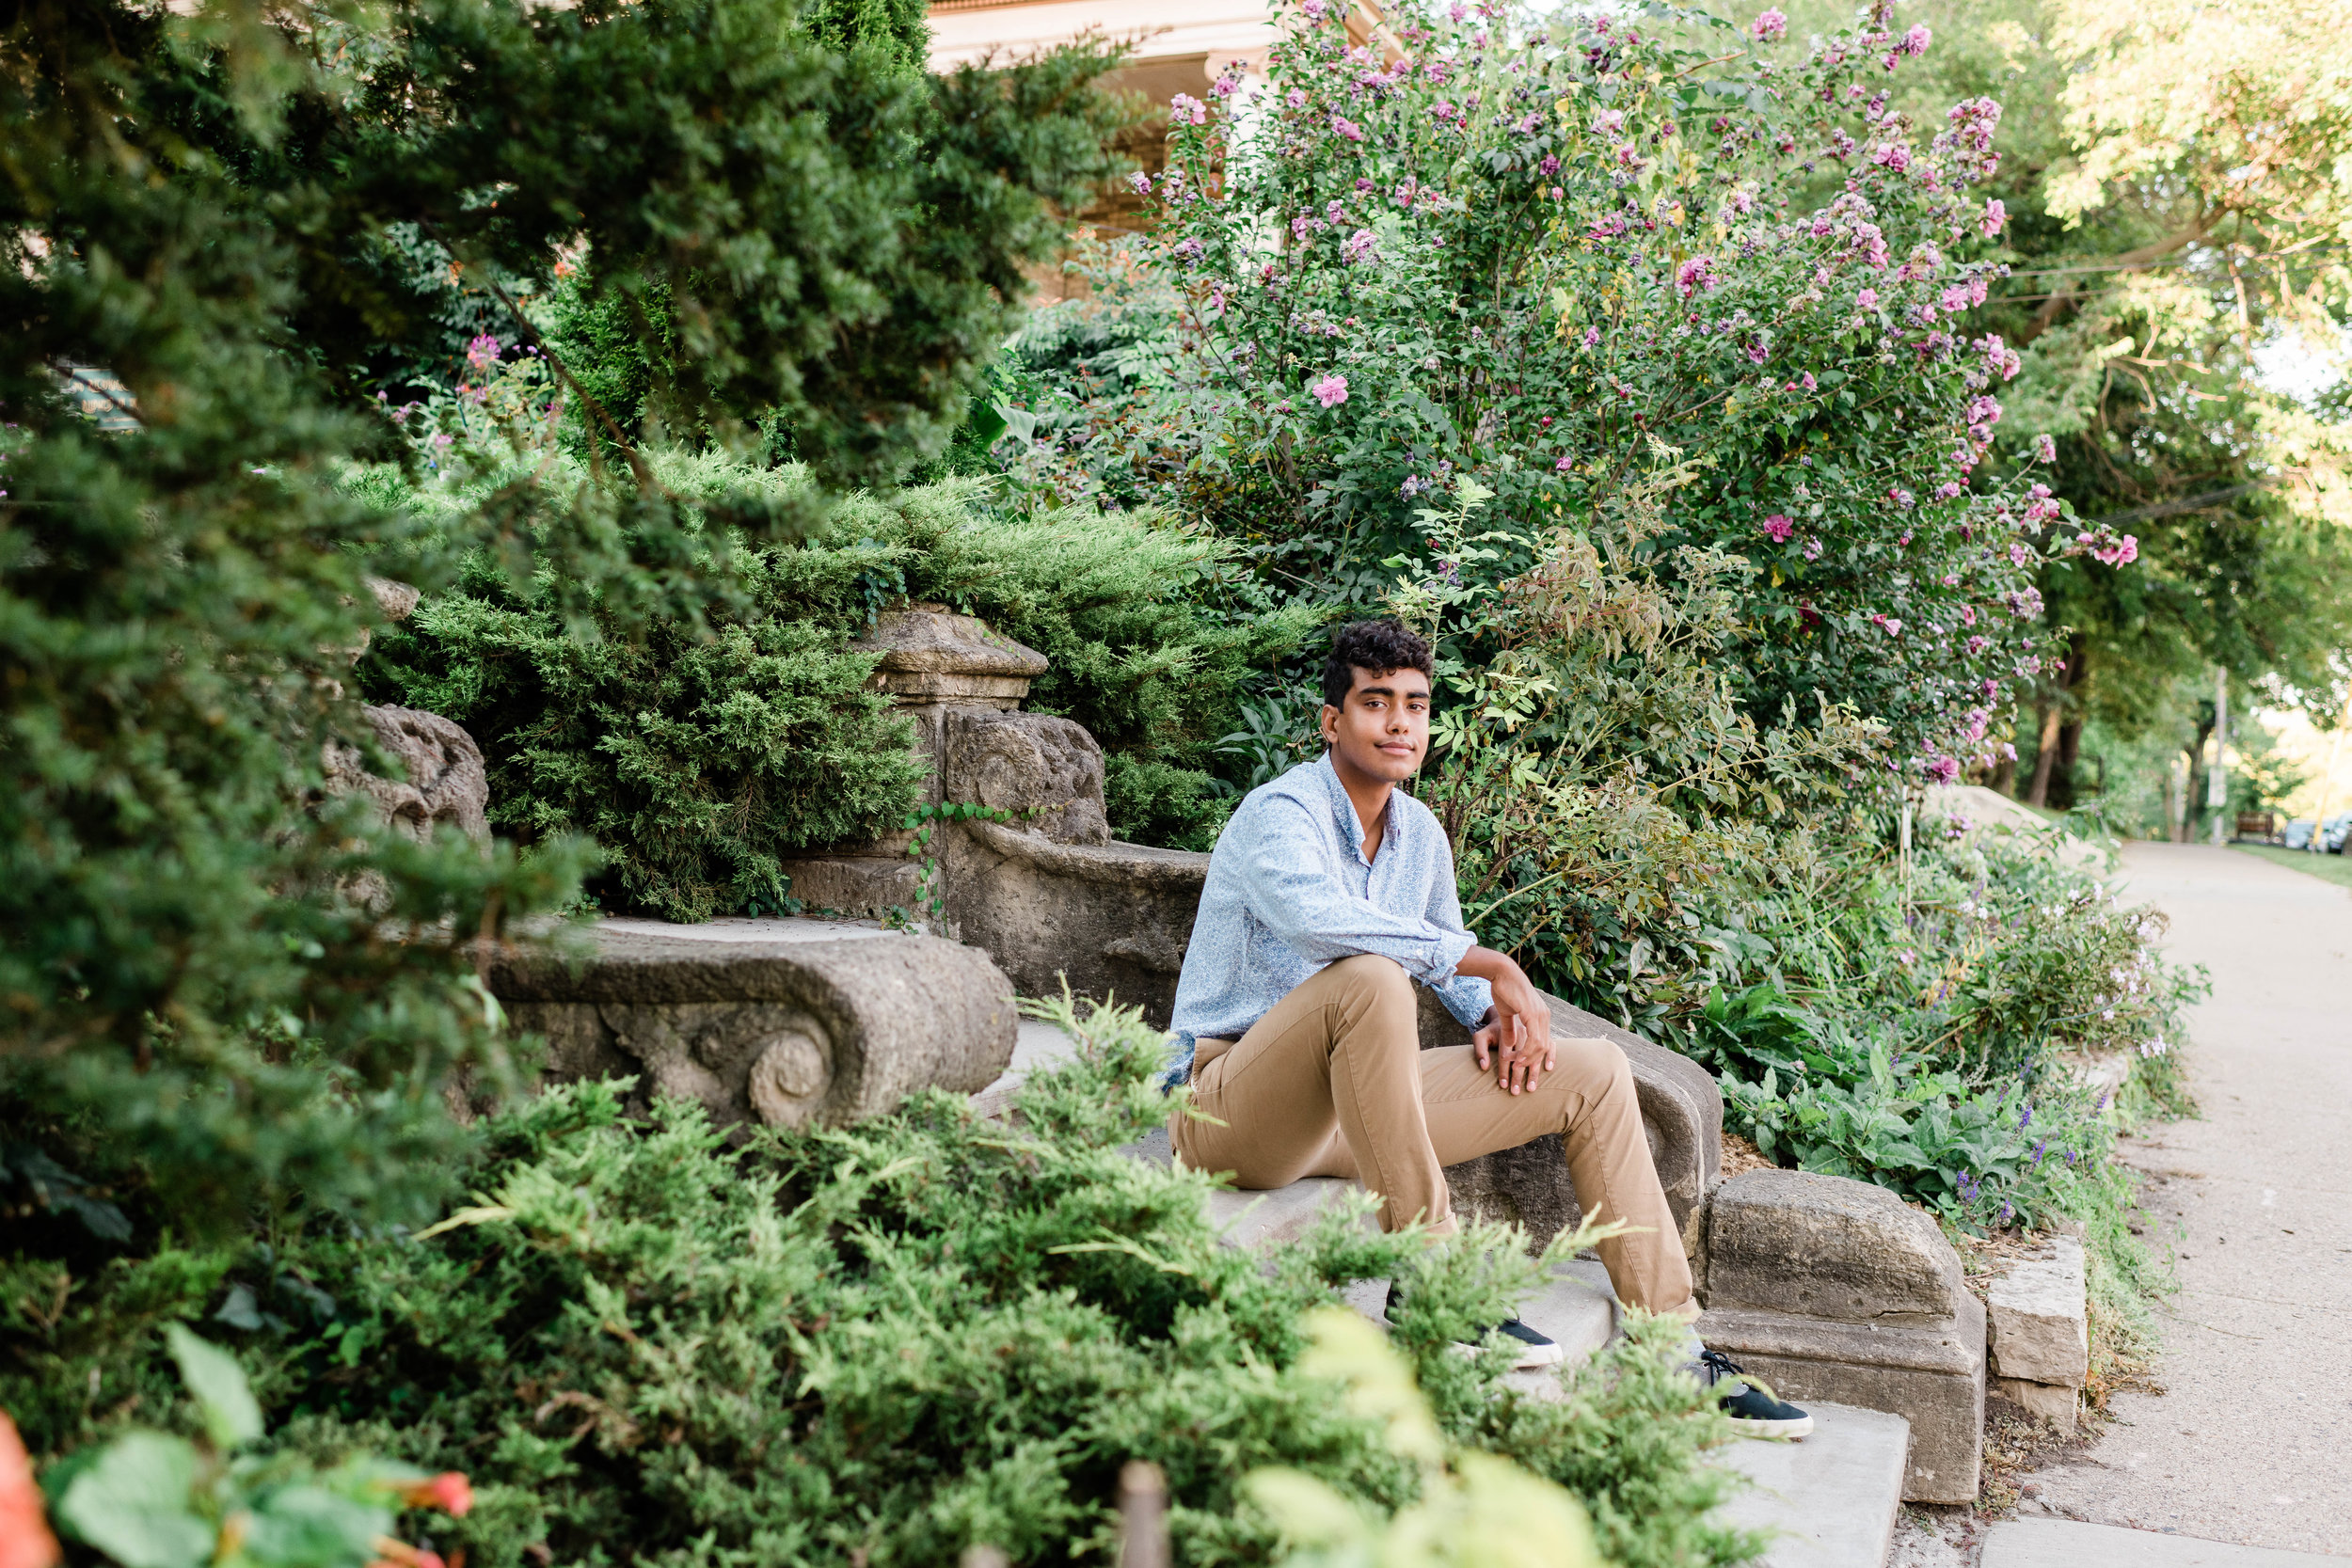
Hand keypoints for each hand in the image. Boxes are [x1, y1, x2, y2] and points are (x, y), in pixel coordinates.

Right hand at [1463, 951, 1553, 1095]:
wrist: (1501, 971)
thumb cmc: (1504, 989)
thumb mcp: (1507, 1013)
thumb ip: (1510, 1029)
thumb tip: (1510, 1045)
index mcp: (1541, 1016)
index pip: (1545, 1042)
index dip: (1540, 1058)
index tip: (1534, 1072)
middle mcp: (1545, 1016)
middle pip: (1545, 1047)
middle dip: (1534, 1065)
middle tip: (1523, 1078)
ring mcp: (1540, 1015)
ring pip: (1540, 1046)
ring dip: (1528, 1060)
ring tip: (1515, 1067)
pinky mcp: (1532, 1014)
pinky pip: (1534, 1039)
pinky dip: (1526, 1051)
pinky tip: (1516, 1058)